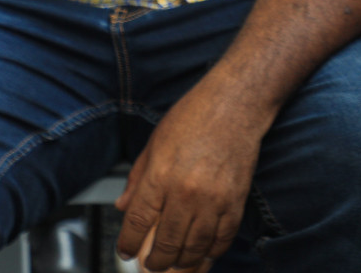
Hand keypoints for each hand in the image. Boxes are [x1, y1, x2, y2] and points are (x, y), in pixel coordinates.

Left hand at [115, 79, 269, 272]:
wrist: (235, 104)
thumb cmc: (195, 116)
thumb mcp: (154, 143)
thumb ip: (137, 178)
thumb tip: (125, 206)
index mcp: (160, 176)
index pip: (138, 223)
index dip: (129, 244)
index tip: (126, 252)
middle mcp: (185, 192)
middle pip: (167, 244)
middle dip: (156, 262)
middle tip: (151, 266)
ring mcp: (213, 199)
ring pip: (195, 248)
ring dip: (183, 264)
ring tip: (175, 267)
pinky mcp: (235, 201)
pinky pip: (222, 238)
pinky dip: (212, 253)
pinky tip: (204, 256)